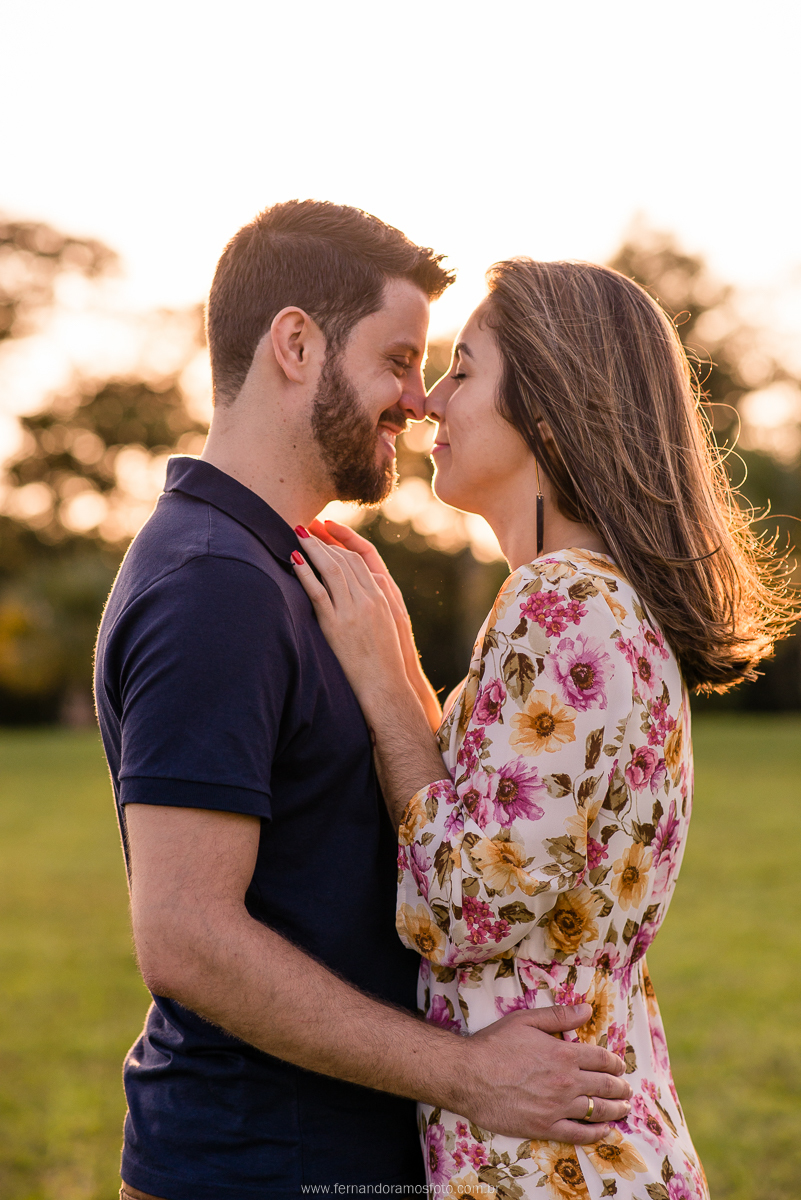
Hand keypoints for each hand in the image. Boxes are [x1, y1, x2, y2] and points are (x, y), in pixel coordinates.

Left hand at [309, 520, 441, 730]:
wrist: (387, 686)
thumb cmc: (386, 659)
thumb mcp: (387, 623)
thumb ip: (374, 602)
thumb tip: (357, 587)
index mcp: (383, 596)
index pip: (360, 558)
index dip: (341, 541)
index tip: (326, 529)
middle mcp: (370, 598)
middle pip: (345, 559)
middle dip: (324, 539)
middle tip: (306, 525)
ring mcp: (353, 611)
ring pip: (332, 570)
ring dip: (313, 549)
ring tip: (296, 534)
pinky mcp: (337, 626)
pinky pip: (319, 593)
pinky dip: (306, 574)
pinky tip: (294, 562)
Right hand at [457, 1004, 630, 1143]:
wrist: (469, 1075)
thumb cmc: (495, 1044)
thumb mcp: (526, 1020)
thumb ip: (559, 1016)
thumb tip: (587, 1010)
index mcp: (564, 1054)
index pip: (601, 1059)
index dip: (614, 1063)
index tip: (619, 1066)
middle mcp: (566, 1082)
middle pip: (604, 1086)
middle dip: (620, 1087)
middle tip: (626, 1089)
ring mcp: (557, 1107)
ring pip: (597, 1111)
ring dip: (615, 1110)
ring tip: (623, 1109)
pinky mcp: (544, 1127)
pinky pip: (578, 1134)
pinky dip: (596, 1134)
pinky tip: (604, 1131)